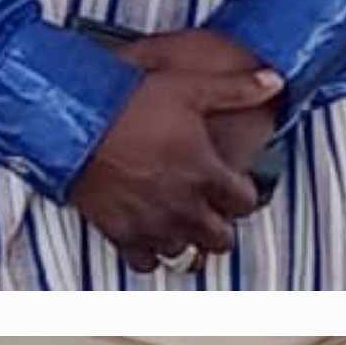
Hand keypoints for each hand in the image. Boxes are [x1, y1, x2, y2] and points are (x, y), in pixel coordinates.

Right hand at [70, 55, 280, 270]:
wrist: (70, 119)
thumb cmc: (127, 100)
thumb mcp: (189, 86)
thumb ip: (236, 89)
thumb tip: (275, 81)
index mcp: (206, 173)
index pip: (245, 203)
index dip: (243, 194)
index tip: (234, 186)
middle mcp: (183, 205)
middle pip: (220, 236)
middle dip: (221, 222)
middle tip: (211, 207)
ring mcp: (152, 222)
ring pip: (187, 252)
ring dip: (188, 238)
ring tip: (182, 220)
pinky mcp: (120, 232)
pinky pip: (145, 262)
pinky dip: (151, 253)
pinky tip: (150, 234)